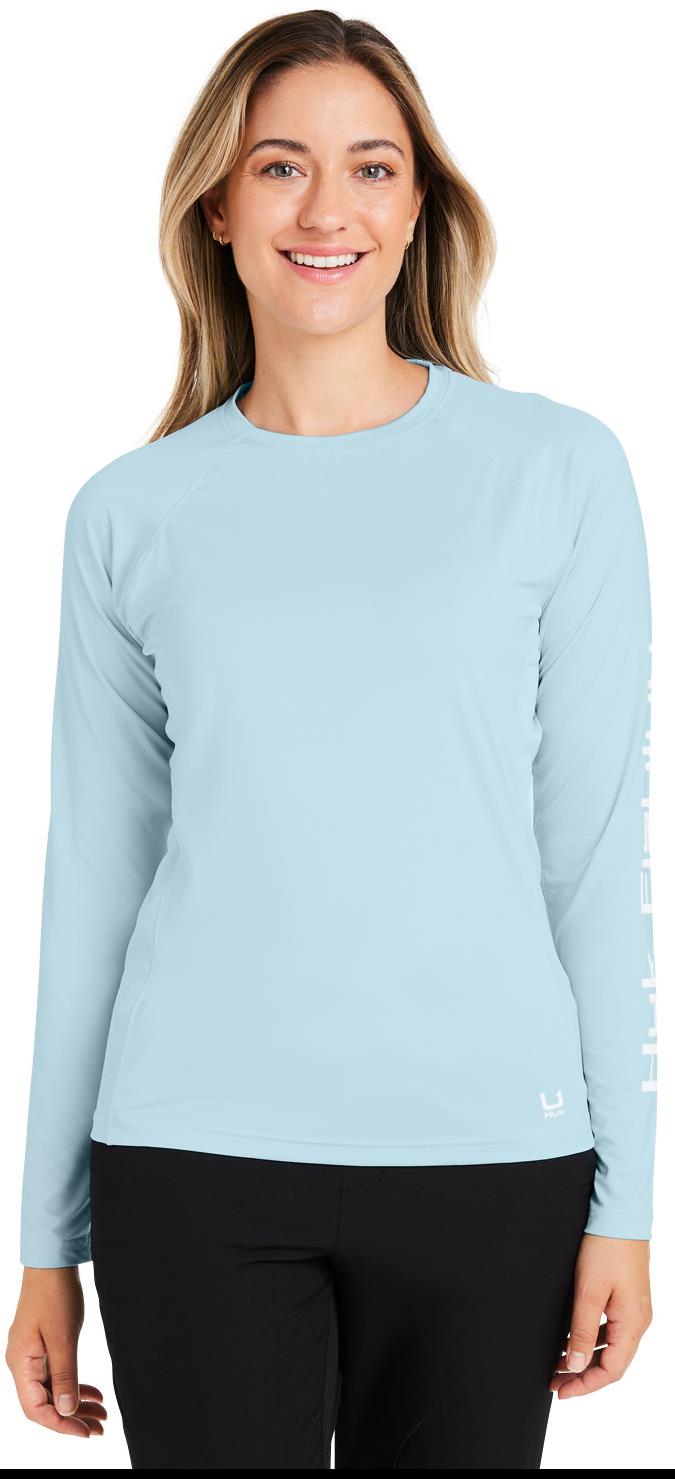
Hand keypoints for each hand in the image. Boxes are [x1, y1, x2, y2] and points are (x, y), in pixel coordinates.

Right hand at [5, 1266, 106, 1436]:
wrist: (52, 1263)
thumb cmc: (55, 1294)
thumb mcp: (63, 1337)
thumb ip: (65, 1375)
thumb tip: (66, 1410)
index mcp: (21, 1364)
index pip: (36, 1409)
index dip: (61, 1424)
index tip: (85, 1432)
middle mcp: (23, 1364)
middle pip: (45, 1403)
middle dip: (72, 1418)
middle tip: (99, 1428)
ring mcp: (32, 1356)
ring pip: (53, 1391)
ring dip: (76, 1404)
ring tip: (101, 1415)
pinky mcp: (43, 1348)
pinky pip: (57, 1376)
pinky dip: (75, 1385)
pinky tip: (94, 1393)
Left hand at [550, 1232, 652, 1397]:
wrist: (618, 1213)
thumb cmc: (606, 1247)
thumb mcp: (588, 1292)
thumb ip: (582, 1332)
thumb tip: (576, 1366)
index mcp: (632, 1323)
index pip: (612, 1371)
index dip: (585, 1385)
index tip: (561, 1391)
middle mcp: (638, 1320)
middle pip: (613, 1362)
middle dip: (583, 1375)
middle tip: (555, 1381)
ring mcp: (634, 1308)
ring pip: (611, 1346)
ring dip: (586, 1358)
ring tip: (558, 1362)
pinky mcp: (627, 1297)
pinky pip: (612, 1329)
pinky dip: (592, 1339)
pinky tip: (572, 1337)